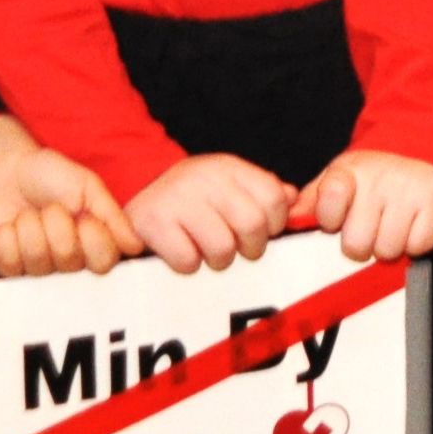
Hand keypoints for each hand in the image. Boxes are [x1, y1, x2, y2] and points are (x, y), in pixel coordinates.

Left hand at [0, 116, 141, 276]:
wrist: (6, 167)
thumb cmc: (49, 175)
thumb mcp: (88, 186)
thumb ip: (111, 215)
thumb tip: (135, 246)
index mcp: (92, 243)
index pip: (104, 262)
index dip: (93, 238)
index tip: (83, 214)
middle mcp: (67, 261)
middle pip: (69, 260)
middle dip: (57, 224)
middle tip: (51, 208)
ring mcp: (36, 267)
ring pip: (38, 261)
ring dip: (30, 226)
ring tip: (28, 213)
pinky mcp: (7, 267)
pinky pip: (10, 264)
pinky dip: (8, 236)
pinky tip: (10, 225)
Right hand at [127, 153, 293, 273]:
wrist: (138, 196)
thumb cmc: (193, 198)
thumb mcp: (228, 185)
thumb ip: (263, 191)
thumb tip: (294, 199)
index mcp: (229, 167)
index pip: (274, 199)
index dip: (273, 225)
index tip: (258, 232)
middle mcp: (205, 177)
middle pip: (252, 226)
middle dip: (249, 248)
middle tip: (236, 248)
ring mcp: (178, 198)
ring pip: (222, 249)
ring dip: (217, 260)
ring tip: (206, 249)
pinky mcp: (153, 223)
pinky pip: (187, 261)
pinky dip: (187, 265)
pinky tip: (182, 250)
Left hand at [296, 148, 432, 262]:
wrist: (419, 141)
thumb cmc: (372, 172)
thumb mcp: (338, 177)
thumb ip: (311, 200)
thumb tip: (286, 219)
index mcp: (348, 171)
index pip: (328, 206)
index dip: (332, 221)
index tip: (339, 216)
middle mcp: (378, 177)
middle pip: (356, 245)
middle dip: (362, 243)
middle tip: (370, 225)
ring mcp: (408, 188)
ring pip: (388, 251)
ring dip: (389, 246)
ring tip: (391, 224)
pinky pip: (419, 246)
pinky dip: (416, 243)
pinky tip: (412, 224)